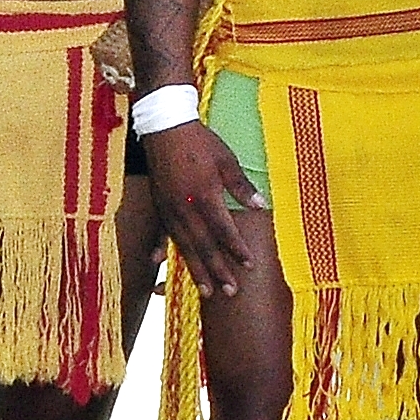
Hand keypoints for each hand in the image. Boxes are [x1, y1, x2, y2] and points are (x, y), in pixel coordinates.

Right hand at [145, 121, 265, 299]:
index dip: (237, 250)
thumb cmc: (199, 142)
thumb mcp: (226, 160)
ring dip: (195, 269)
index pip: (224, 231)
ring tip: (206, 290)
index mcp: (205, 196)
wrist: (164, 127)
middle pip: (204, 246)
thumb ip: (242, 186)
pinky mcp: (158, 205)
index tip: (249, 265)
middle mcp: (185, 208)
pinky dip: (160, 248)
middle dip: (218, 271)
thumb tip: (262, 206)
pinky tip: (157, 263)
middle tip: (230, 292)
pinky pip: (160, 232)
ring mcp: (169, 209)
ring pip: (184, 245)